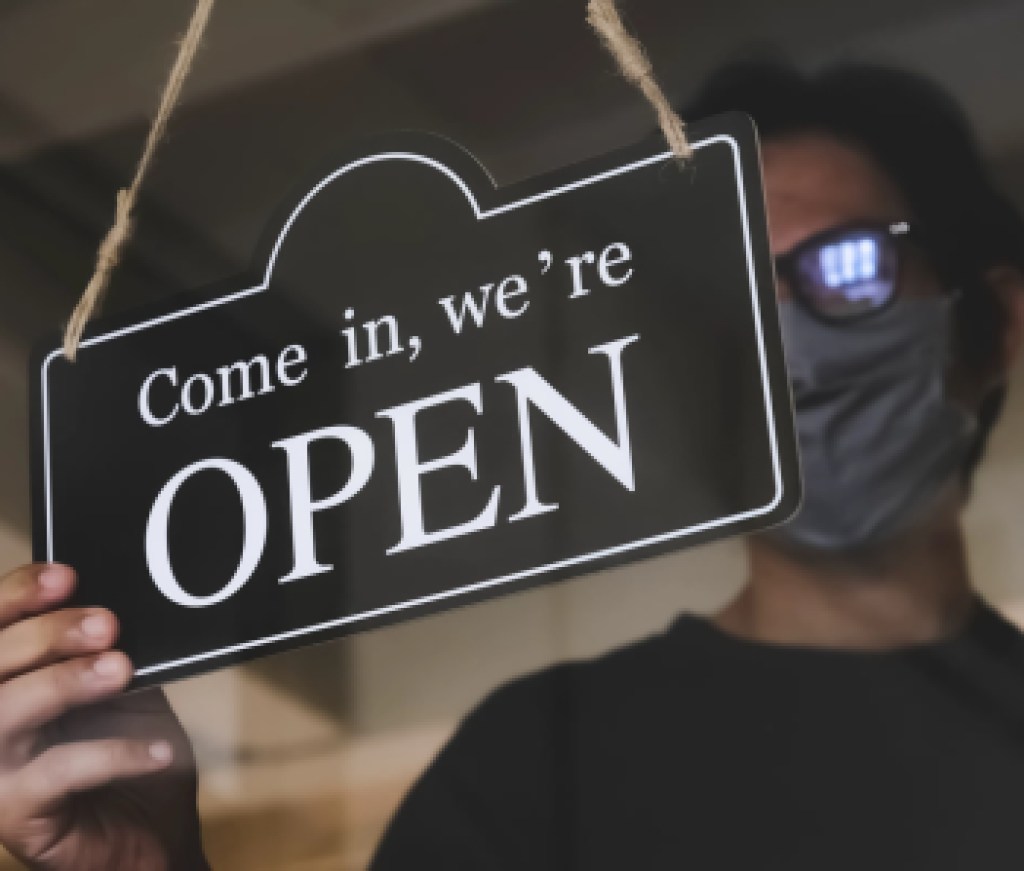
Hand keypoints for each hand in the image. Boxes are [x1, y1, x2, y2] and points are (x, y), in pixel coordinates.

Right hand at [0, 563, 208, 869]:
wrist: (150, 834)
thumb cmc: (127, 749)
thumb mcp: (121, 687)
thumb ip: (108, 647)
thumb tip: (122, 600)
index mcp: (3, 682)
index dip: (14, 596)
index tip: (66, 576)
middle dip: (44, 635)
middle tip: (106, 623)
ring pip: (3, 716)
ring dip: (63, 684)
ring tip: (121, 669)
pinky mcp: (15, 819)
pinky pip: (58, 775)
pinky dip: (113, 753)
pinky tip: (159, 749)